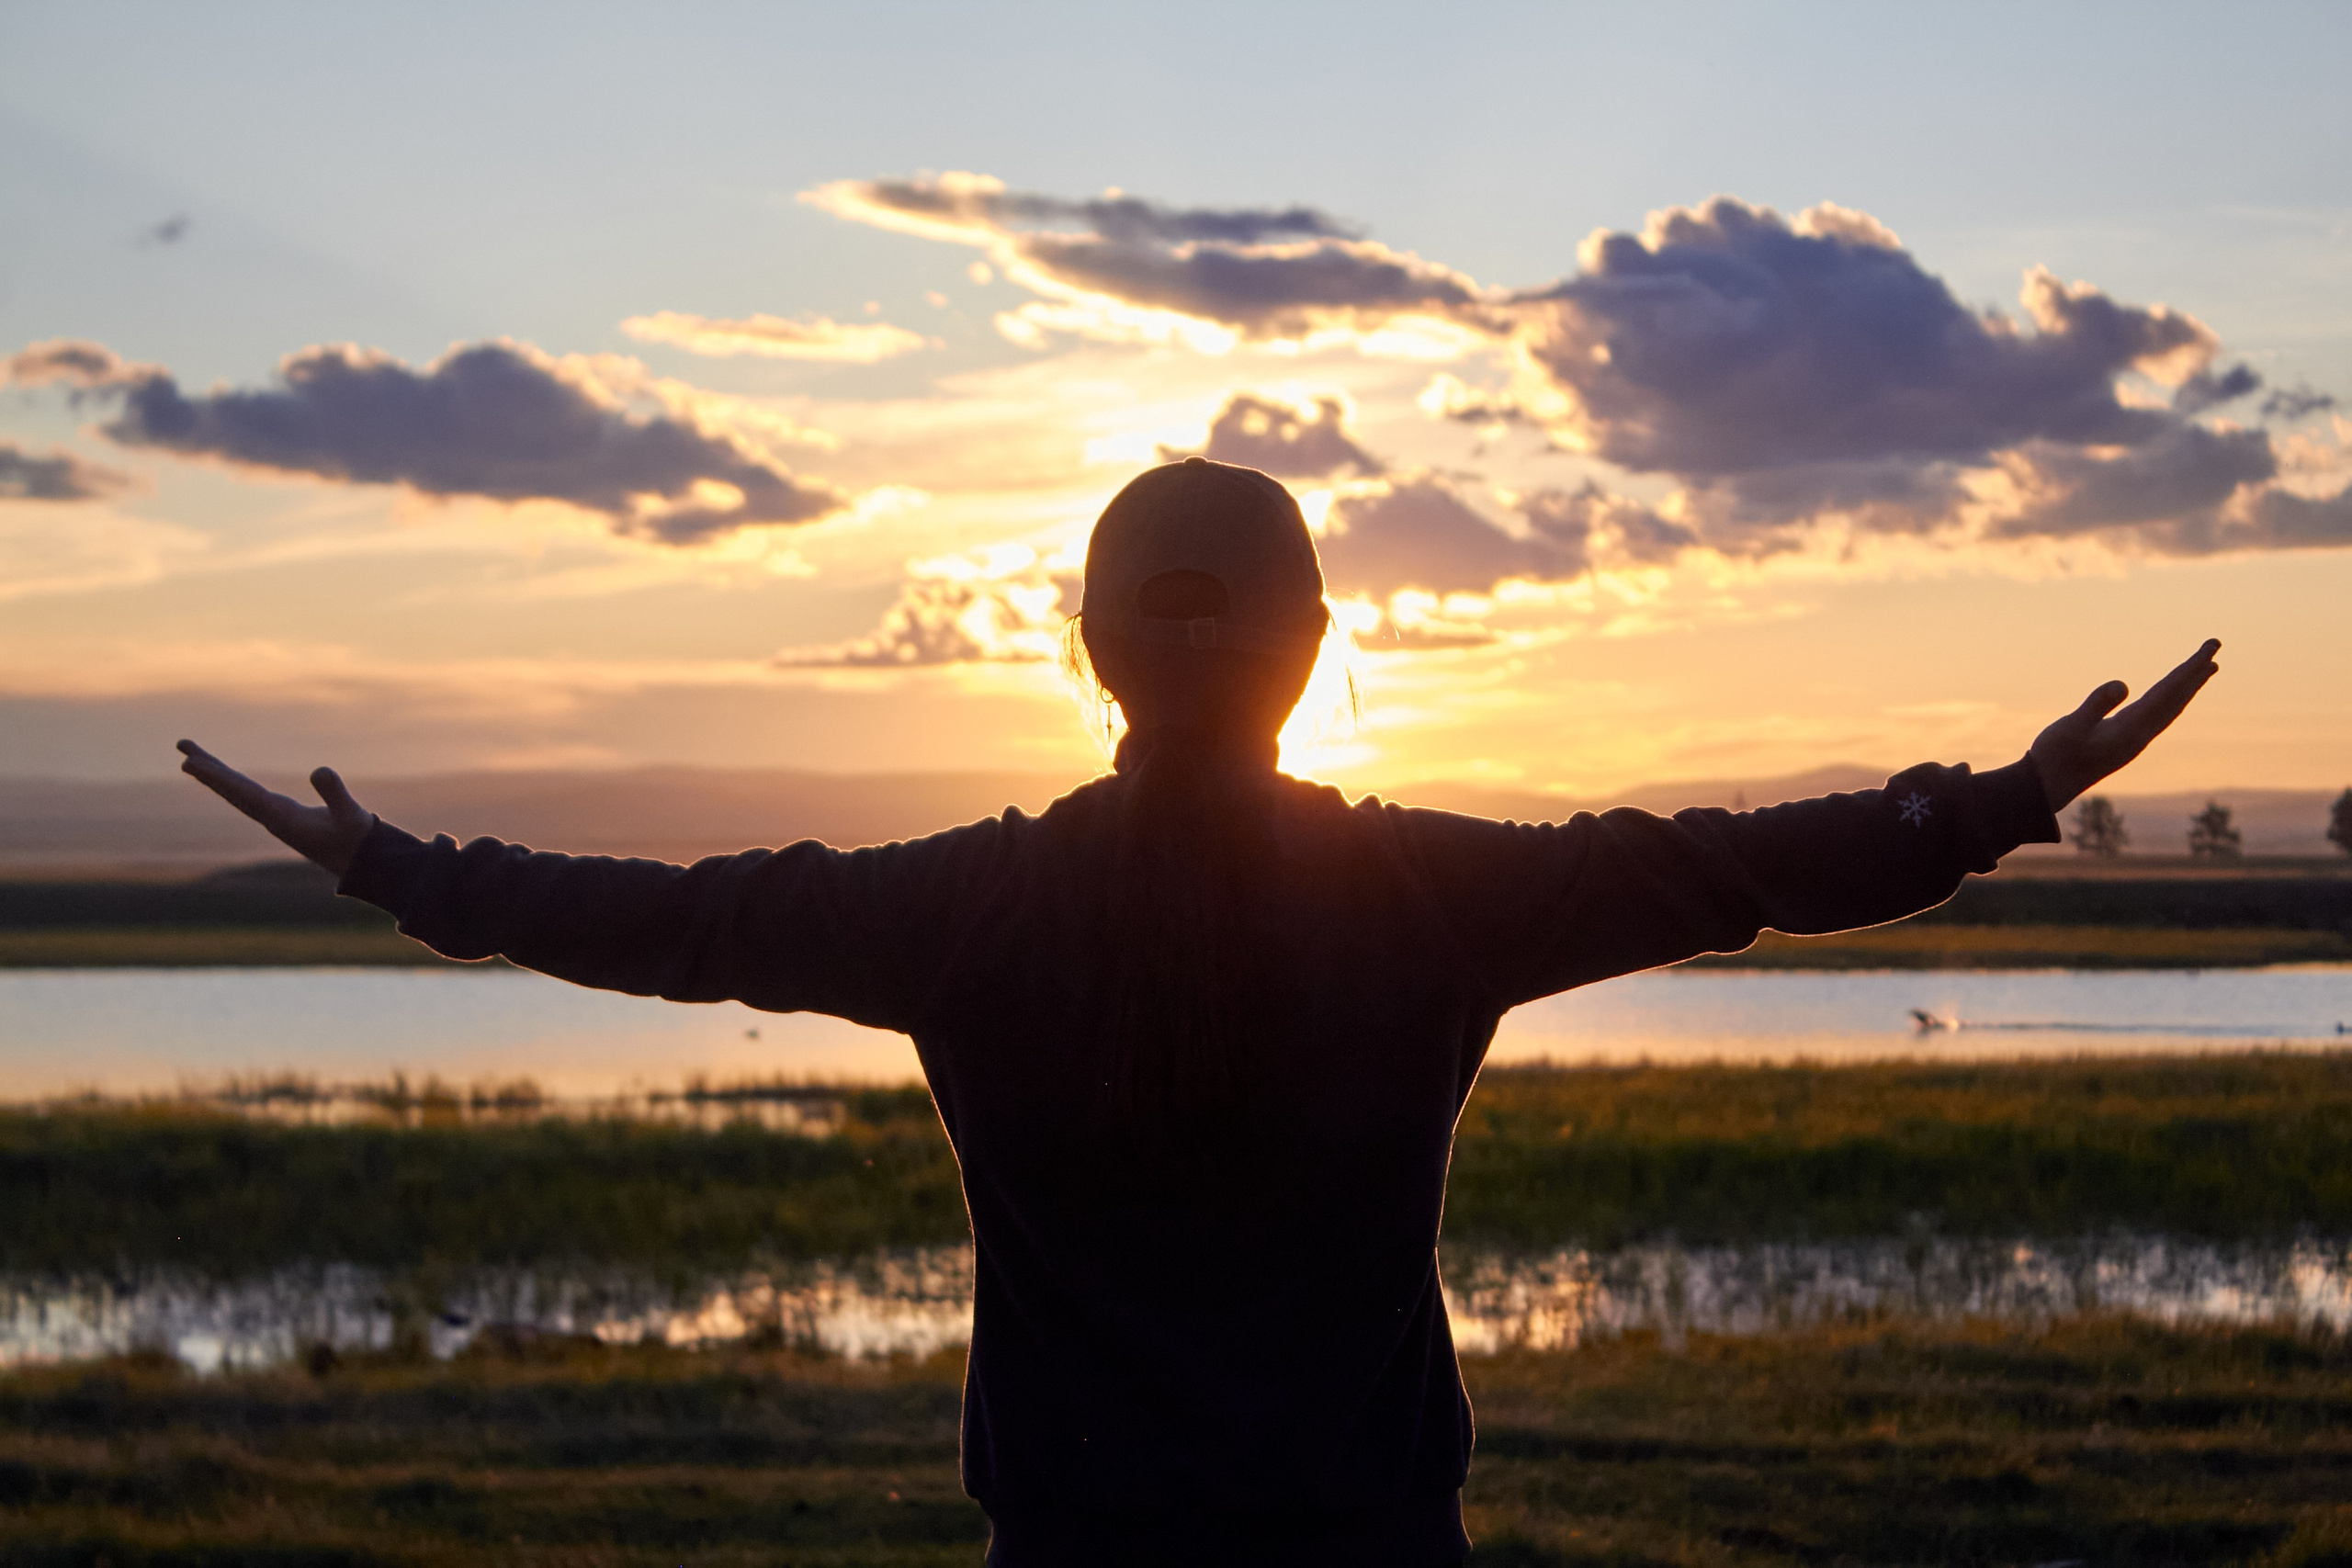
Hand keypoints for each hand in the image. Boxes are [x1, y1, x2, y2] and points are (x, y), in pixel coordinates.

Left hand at [176, 740, 375, 876]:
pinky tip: (225, 777)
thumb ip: (335, 794)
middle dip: (207, 769)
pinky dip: (232, 783)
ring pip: (237, 793)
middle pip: (231, 791)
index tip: (190, 763)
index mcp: (282, 818)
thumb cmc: (356, 839)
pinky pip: (249, 796)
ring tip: (192, 757)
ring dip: (215, 774)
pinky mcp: (283, 816)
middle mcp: (272, 818)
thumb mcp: (350, 816)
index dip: (216, 777)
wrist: (362, 863)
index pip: (242, 793)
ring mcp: (275, 818)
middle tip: (182, 746)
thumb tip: (319, 769)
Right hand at [2030, 639, 2220, 811]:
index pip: (2168, 692)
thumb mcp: (2071, 727)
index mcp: (2132, 729)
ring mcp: (2134, 740)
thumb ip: (2095, 706)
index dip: (2190, 669)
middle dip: (2197, 673)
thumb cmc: (2055, 756)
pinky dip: (2171, 700)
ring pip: (2170, 708)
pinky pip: (2157, 715)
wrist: (2047, 789)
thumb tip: (2122, 684)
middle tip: (2214, 647)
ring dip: (2188, 687)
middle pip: (2176, 698)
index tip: (2211, 650)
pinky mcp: (2124, 742)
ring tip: (2205, 669)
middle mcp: (2140, 735)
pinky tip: (2169, 697)